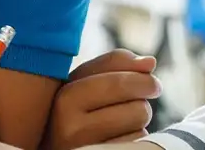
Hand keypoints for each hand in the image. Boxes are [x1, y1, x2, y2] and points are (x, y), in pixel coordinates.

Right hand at [45, 50, 160, 148]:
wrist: (51, 141)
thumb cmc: (72, 106)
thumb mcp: (82, 79)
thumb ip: (114, 63)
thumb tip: (149, 62)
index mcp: (65, 99)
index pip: (118, 83)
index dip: (143, 81)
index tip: (152, 82)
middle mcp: (71, 128)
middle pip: (137, 108)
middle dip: (142, 101)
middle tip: (138, 100)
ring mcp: (85, 149)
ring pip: (140, 128)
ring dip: (137, 121)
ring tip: (120, 119)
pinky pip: (135, 144)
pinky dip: (133, 138)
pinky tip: (117, 135)